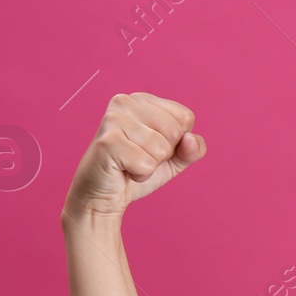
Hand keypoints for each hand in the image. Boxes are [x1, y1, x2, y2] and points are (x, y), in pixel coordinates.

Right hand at [64, 92, 205, 218]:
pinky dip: (140, 175)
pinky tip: (123, 171)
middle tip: (139, 157)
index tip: (153, 147)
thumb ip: (193, 149)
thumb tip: (190, 139)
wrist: (102, 196)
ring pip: (161, 149)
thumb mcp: (174, 159)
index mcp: (142, 100)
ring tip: (130, 164)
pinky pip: (146, 164)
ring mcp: (114, 120)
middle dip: (164, 154)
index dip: (177, 141)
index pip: (186, 117)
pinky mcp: (108, 142)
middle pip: (175, 131)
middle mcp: (125, 102)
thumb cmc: (137, 171)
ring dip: (150, 166)